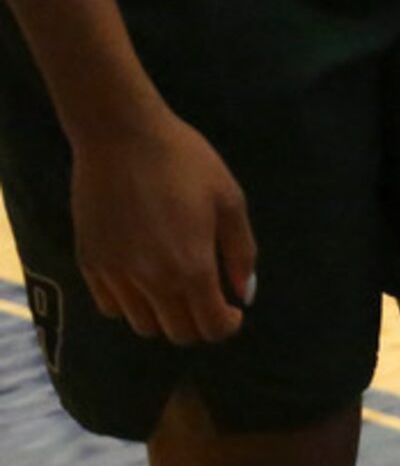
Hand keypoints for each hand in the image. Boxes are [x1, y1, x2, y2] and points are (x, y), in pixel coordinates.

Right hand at [70, 109, 254, 345]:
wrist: (120, 131)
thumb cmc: (183, 161)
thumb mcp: (230, 202)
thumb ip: (242, 254)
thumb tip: (245, 294)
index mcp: (192, 269)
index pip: (212, 329)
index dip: (227, 325)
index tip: (231, 309)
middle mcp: (152, 280)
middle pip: (179, 334)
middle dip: (198, 324)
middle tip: (204, 300)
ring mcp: (116, 272)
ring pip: (143, 325)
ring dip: (163, 316)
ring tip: (172, 290)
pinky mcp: (90, 260)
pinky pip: (109, 306)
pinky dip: (129, 304)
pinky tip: (141, 282)